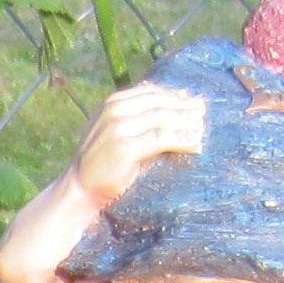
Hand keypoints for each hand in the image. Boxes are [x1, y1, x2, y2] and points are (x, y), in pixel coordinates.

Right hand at [72, 83, 208, 207]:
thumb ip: (141, 118)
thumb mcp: (119, 133)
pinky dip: (182, 140)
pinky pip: (161, 138)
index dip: (175, 96)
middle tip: (204, 113)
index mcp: (112, 103)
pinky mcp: (124, 147)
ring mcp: (117, 128)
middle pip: (160, 102)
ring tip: (203, 129)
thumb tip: (180, 102)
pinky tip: (196, 145)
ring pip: (163, 117)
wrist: (79, 190)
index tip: (193, 102)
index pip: (151, 92)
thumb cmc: (103, 164)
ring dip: (187, 122)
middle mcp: (113, 111)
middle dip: (185, 107)